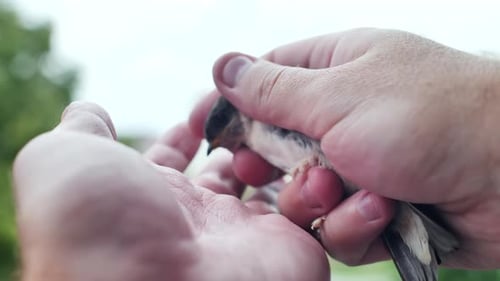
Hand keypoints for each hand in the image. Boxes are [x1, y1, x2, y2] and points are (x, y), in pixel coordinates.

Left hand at [13, 102, 329, 280]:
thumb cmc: (100, 229)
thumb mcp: (62, 164)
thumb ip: (80, 133)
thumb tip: (90, 112)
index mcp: (151, 199)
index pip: (175, 157)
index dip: (190, 128)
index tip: (207, 102)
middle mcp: (199, 220)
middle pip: (226, 166)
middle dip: (239, 132)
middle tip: (251, 105)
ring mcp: (245, 234)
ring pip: (271, 181)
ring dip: (277, 150)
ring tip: (278, 125)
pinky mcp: (290, 247)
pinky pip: (312, 205)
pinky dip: (314, 178)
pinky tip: (305, 154)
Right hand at [191, 28, 499, 268]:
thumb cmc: (429, 118)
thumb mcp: (337, 95)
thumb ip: (272, 89)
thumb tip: (222, 66)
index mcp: (335, 69)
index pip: (264, 81)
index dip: (232, 105)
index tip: (204, 130)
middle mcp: (345, 115)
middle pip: (277, 146)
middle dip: (271, 166)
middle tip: (262, 172)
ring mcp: (362, 163)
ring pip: (303, 194)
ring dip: (315, 200)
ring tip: (342, 191)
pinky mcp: (378, 207)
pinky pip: (337, 225)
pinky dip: (352, 225)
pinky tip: (379, 213)